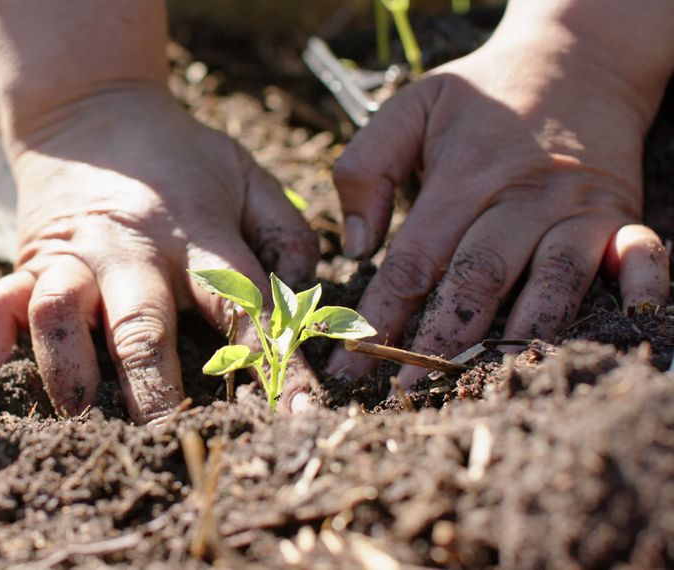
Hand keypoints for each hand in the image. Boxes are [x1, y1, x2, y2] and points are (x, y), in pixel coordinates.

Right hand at [0, 87, 320, 421]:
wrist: (95, 107)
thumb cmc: (183, 156)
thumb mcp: (248, 175)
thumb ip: (288, 235)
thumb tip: (307, 306)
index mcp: (196, 234)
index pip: (243, 306)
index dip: (275, 365)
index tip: (296, 421)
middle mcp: (131, 251)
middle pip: (142, 326)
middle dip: (155, 389)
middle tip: (170, 441)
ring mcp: (74, 256)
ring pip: (60, 313)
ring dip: (67, 366)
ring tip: (78, 414)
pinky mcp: (29, 259)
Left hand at [327, 27, 670, 387]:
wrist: (578, 56)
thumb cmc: (483, 93)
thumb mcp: (411, 107)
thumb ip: (366, 167)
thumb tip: (355, 246)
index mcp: (464, 176)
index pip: (415, 260)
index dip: (381, 316)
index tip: (350, 365)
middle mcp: (523, 197)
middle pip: (478, 282)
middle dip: (438, 343)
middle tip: (404, 393)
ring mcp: (578, 208)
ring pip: (551, 285)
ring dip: (518, 339)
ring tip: (482, 384)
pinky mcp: (622, 215)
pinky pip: (641, 256)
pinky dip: (638, 289)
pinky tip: (622, 323)